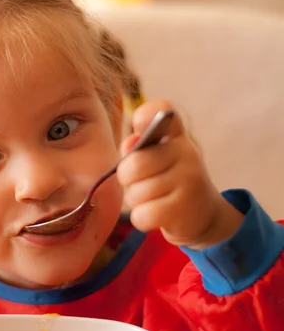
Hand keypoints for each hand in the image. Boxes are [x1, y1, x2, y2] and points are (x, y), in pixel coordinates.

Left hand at [117, 100, 243, 249]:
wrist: (204, 216)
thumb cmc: (168, 183)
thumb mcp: (154, 162)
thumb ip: (136, 151)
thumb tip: (129, 143)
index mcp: (176, 137)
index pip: (163, 111)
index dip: (145, 115)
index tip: (138, 124)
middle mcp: (186, 153)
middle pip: (134, 164)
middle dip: (126, 179)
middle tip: (138, 183)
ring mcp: (188, 181)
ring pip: (136, 194)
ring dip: (136, 202)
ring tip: (153, 200)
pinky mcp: (184, 210)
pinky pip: (142, 215)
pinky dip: (142, 219)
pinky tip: (157, 215)